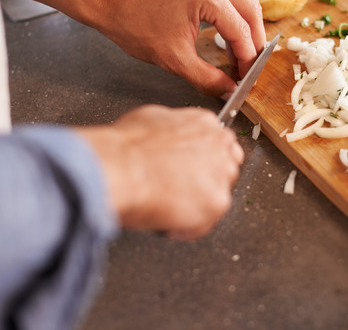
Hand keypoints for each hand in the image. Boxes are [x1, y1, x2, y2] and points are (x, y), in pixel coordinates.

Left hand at [0, 0, 264, 96]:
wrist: (108, 0)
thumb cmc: (132, 23)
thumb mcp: (174, 59)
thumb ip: (207, 78)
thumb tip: (228, 89)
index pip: (241, 31)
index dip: (247, 59)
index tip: (246, 77)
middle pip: (251, 10)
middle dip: (254, 41)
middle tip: (249, 66)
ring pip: (243, 0)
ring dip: (245, 28)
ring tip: (240, 54)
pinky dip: (233, 15)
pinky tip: (228, 36)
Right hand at [76, 105, 242, 239]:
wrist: (122, 168)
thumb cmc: (127, 147)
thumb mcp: (150, 118)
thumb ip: (171, 128)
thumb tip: (166, 137)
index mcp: (204, 124)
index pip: (219, 144)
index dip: (203, 161)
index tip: (190, 170)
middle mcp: (219, 146)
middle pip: (226, 169)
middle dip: (205, 182)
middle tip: (179, 191)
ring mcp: (221, 175)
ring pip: (217, 197)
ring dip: (197, 205)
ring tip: (169, 207)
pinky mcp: (217, 202)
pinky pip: (205, 223)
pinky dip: (187, 228)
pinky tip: (167, 222)